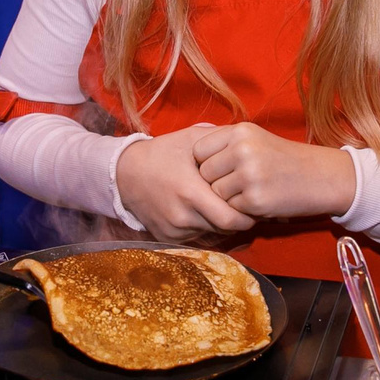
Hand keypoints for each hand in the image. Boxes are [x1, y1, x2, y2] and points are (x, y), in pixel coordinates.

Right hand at [113, 126, 257, 241]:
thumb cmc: (162, 153)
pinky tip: (207, 213)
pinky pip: (197, 239)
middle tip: (248, 208)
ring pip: (212, 235)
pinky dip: (206, 229)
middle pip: (224, 230)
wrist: (125, 174)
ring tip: (226, 207)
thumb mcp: (190, 140)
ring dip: (222, 225)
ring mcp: (174, 231)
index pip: (231, 219)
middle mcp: (183, 217)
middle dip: (239, 221)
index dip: (247, 215)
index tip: (254, 204)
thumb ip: (221, 140)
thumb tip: (248, 146)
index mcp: (191, 193)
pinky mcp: (168, 238)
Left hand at [191, 123, 357, 220]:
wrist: (321, 177)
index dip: (207, 164)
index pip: (199, 151)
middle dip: (216, 182)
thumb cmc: (285, 160)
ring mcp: (248, 174)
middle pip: (204, 174)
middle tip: (239, 183)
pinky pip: (231, 209)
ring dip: (229, 198)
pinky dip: (242, 209)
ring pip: (215, 193)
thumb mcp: (256, 139)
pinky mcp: (255, 199)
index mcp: (240, 131)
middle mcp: (242, 149)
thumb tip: (191, 157)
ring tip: (251, 191)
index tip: (221, 169)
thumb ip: (226, 144)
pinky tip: (261, 201)